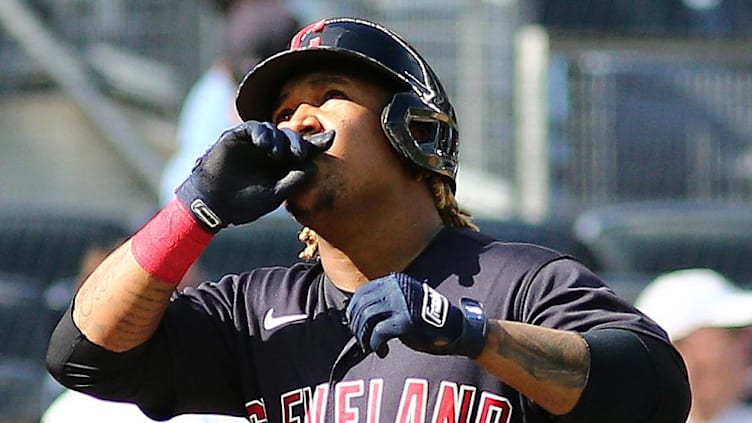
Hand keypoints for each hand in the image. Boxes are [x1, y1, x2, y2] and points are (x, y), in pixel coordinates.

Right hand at [175, 121, 333, 231]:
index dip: (317, 142)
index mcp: (282, 164)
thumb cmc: (244, 203)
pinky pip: (251, 128)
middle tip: (299, 153)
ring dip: (279, 139)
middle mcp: (270, 151)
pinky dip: (260, 133)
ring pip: (273, 130)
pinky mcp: (236, 138)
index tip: (332, 136)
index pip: (303, 150)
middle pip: (291, 137)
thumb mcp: (274, 195)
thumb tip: (314, 167)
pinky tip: (264, 144)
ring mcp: (253, 143)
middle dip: (298, 143)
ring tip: (278, 154)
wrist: (214, 206)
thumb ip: (293, 181)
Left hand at [346, 273, 487, 358]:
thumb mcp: (404, 302)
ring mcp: (401, 304)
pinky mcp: (405, 321)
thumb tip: (356, 313)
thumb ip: (385, 302)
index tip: (354, 324)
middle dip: (356, 325)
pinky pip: (378, 333)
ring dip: (364, 336)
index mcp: (395, 281)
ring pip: (366, 319)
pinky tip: (382, 351)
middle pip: (362, 306)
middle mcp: (396, 289)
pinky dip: (375, 345)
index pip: (362, 292)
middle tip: (361, 339)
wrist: (456, 328)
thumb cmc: (426, 319)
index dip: (353, 310)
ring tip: (370, 346)